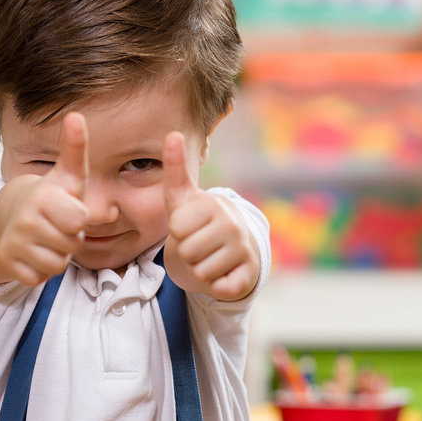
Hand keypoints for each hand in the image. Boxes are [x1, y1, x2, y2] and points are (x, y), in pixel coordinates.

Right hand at [0, 112, 89, 285]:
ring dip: (58, 255)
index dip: (80, 218)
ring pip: (57, 265)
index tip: (68, 208)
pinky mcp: (8, 264)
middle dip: (71, 238)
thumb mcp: (68, 175)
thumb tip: (76, 116)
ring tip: (49, 238)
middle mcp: (25, 220)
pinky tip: (35, 252)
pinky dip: (41, 269)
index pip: (79, 220)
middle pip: (72, 245)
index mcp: (43, 197)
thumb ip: (76, 148)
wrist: (8, 216)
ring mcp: (14, 243)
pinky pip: (40, 278)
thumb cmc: (51, 196)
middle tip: (59, 225)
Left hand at [162, 131, 260, 300]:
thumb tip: (173, 133)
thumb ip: (175, 168)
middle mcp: (233, 225)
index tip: (189, 226)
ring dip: (199, 269)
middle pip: (187, 251)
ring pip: (200, 272)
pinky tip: (223, 272)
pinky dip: (216, 285)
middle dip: (187, 252)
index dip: (177, 231)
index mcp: (214, 204)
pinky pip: (218, 288)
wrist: (231, 248)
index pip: (177, 228)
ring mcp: (244, 251)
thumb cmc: (199, 221)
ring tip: (209, 257)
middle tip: (199, 245)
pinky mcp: (248, 276)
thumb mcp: (182, 197)